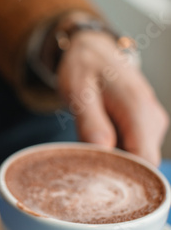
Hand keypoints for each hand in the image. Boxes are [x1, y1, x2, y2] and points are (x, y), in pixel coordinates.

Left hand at [57, 31, 167, 165]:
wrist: (91, 50)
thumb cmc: (84, 67)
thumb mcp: (78, 92)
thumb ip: (90, 122)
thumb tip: (103, 150)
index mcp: (139, 109)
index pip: (145, 160)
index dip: (124, 177)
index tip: (97, 180)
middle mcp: (151, 119)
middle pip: (142, 165)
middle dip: (116, 172)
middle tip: (85, 168)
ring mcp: (150, 124)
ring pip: (137, 159)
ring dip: (114, 162)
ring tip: (86, 151)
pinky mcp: (142, 127)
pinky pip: (132, 150)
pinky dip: (114, 153)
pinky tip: (94, 145)